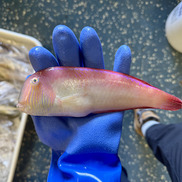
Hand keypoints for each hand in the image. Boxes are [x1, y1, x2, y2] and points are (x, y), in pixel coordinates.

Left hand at [29, 25, 130, 180]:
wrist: (86, 151)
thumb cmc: (64, 139)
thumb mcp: (47, 127)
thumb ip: (40, 107)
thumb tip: (34, 83)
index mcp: (60, 90)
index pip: (51, 71)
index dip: (45, 62)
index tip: (39, 53)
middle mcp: (77, 84)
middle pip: (72, 62)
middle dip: (67, 47)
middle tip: (61, 33)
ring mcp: (96, 87)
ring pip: (95, 65)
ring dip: (92, 49)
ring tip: (88, 34)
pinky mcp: (113, 95)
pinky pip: (120, 78)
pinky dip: (123, 66)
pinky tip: (124, 51)